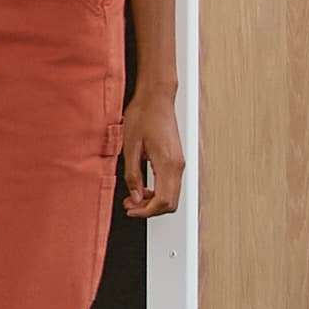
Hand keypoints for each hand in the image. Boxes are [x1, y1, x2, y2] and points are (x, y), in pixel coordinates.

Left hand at [118, 83, 186, 217]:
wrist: (156, 98)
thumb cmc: (143, 115)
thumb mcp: (130, 146)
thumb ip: (133, 174)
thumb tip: (135, 195)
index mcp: (167, 163)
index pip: (163, 201)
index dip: (146, 211)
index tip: (131, 210)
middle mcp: (178, 165)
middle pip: (170, 202)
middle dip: (150, 209)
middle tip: (129, 205)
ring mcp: (179, 162)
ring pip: (171, 194)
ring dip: (153, 200)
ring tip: (133, 197)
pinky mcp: (176, 159)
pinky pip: (170, 183)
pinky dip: (157, 191)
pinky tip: (142, 187)